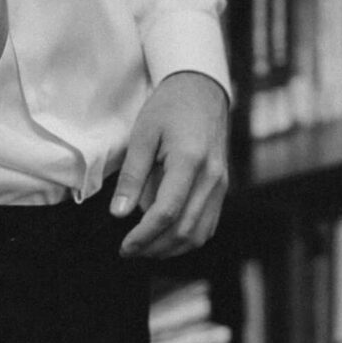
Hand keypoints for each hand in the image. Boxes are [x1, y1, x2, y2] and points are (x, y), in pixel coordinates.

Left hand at [111, 71, 230, 257]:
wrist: (201, 91)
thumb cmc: (168, 108)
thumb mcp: (142, 135)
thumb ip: (132, 176)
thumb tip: (119, 214)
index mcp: (190, 161)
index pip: (167, 212)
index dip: (143, 235)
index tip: (124, 246)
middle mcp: (211, 177)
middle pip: (184, 229)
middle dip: (154, 247)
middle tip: (129, 251)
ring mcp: (220, 184)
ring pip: (199, 233)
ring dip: (171, 248)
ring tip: (145, 248)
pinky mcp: (222, 187)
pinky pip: (208, 224)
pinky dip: (187, 238)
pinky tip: (166, 237)